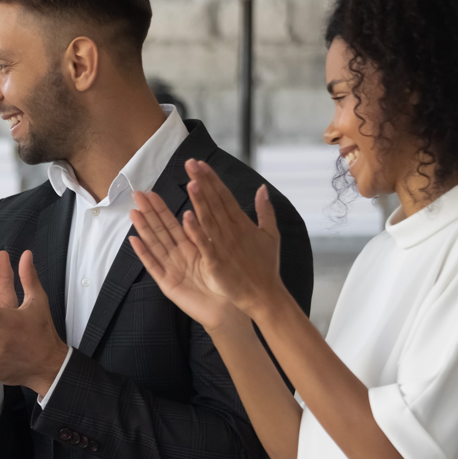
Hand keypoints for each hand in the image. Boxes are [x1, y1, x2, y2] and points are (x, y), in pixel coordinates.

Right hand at [129, 189, 249, 331]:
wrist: (227, 309)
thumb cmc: (226, 283)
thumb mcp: (219, 253)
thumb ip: (209, 233)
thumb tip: (202, 211)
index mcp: (190, 248)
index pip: (173, 224)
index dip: (161, 208)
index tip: (152, 192)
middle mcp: (177, 256)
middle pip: (160, 230)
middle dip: (148, 212)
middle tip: (137, 195)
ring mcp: (170, 269)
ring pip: (154, 244)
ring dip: (143, 228)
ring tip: (133, 211)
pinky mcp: (168, 284)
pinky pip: (154, 266)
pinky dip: (143, 254)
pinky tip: (134, 240)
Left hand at [183, 160, 290, 316]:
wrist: (264, 295)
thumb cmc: (265, 267)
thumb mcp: (270, 235)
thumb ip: (265, 210)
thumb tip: (262, 188)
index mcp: (242, 223)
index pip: (224, 196)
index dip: (212, 179)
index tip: (200, 164)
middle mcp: (232, 231)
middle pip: (215, 203)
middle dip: (203, 182)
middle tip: (190, 163)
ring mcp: (224, 246)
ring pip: (209, 219)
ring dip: (200, 200)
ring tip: (191, 181)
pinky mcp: (217, 262)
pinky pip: (204, 244)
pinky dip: (196, 231)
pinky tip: (187, 217)